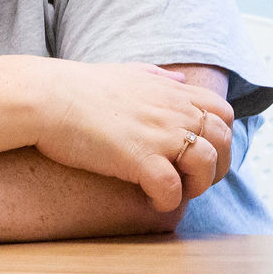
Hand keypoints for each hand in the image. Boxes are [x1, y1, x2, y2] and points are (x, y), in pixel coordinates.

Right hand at [35, 63, 234, 211]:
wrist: (48, 97)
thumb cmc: (80, 87)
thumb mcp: (128, 73)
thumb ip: (158, 77)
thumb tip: (180, 80)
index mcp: (173, 92)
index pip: (224, 112)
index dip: (221, 136)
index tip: (205, 152)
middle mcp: (175, 111)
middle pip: (224, 140)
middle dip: (218, 165)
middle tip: (196, 180)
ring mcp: (160, 134)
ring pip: (207, 164)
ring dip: (198, 184)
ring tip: (176, 192)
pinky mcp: (140, 158)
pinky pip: (172, 187)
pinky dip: (168, 200)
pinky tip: (153, 201)